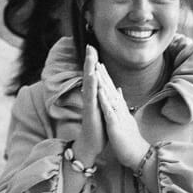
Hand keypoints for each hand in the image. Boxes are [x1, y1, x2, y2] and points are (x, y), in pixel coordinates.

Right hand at [65, 46, 105, 164]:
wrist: (91, 146)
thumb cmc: (98, 129)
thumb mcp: (103, 110)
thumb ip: (102, 98)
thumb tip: (103, 88)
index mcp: (95, 97)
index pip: (94, 77)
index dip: (94, 63)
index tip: (94, 49)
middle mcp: (90, 99)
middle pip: (89, 76)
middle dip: (90, 61)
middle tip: (89, 45)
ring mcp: (89, 105)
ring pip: (89, 84)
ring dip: (89, 70)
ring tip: (90, 57)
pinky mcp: (90, 113)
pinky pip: (90, 98)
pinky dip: (91, 87)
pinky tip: (91, 77)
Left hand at [94, 63, 149, 170]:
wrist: (137, 154)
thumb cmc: (129, 139)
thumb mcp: (125, 120)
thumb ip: (122, 107)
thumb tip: (120, 95)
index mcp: (120, 110)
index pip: (112, 91)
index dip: (106, 78)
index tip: (99, 66)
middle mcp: (120, 110)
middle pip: (111, 89)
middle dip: (104, 75)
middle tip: (97, 61)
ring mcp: (119, 117)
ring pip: (110, 97)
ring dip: (104, 83)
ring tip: (97, 70)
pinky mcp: (116, 125)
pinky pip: (109, 111)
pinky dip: (105, 101)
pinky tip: (100, 91)